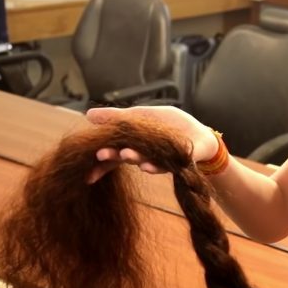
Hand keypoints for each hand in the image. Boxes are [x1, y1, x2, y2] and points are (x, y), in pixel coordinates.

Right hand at [85, 106, 218, 183]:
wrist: (200, 135)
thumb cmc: (170, 126)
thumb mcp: (142, 116)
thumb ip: (118, 117)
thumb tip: (88, 115)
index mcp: (133, 144)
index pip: (112, 153)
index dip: (100, 162)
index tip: (87, 172)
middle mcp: (143, 154)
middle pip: (124, 156)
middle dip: (112, 156)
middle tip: (100, 155)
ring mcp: (159, 159)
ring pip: (144, 160)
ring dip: (133, 158)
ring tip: (126, 154)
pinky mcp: (177, 161)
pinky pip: (165, 165)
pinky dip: (156, 166)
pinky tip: (147, 166)